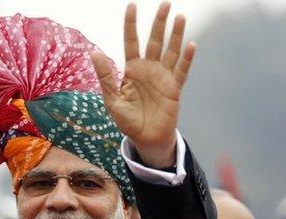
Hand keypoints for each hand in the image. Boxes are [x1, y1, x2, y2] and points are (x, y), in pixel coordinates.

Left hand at [92, 2, 195, 167]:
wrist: (145, 138)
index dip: (131, 24)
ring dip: (176, 35)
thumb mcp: (112, 99)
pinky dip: (187, 59)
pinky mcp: (174, 89)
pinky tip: (191, 45)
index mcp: (132, 70)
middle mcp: (149, 69)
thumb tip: (95, 53)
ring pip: (171, 51)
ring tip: (180, 17)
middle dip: (159, 23)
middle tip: (165, 3)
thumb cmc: (127, 120)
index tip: (132, 6)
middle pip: (155, 41)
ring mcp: (163, 77)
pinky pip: (182, 71)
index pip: (131, 41)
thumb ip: (106, 77)